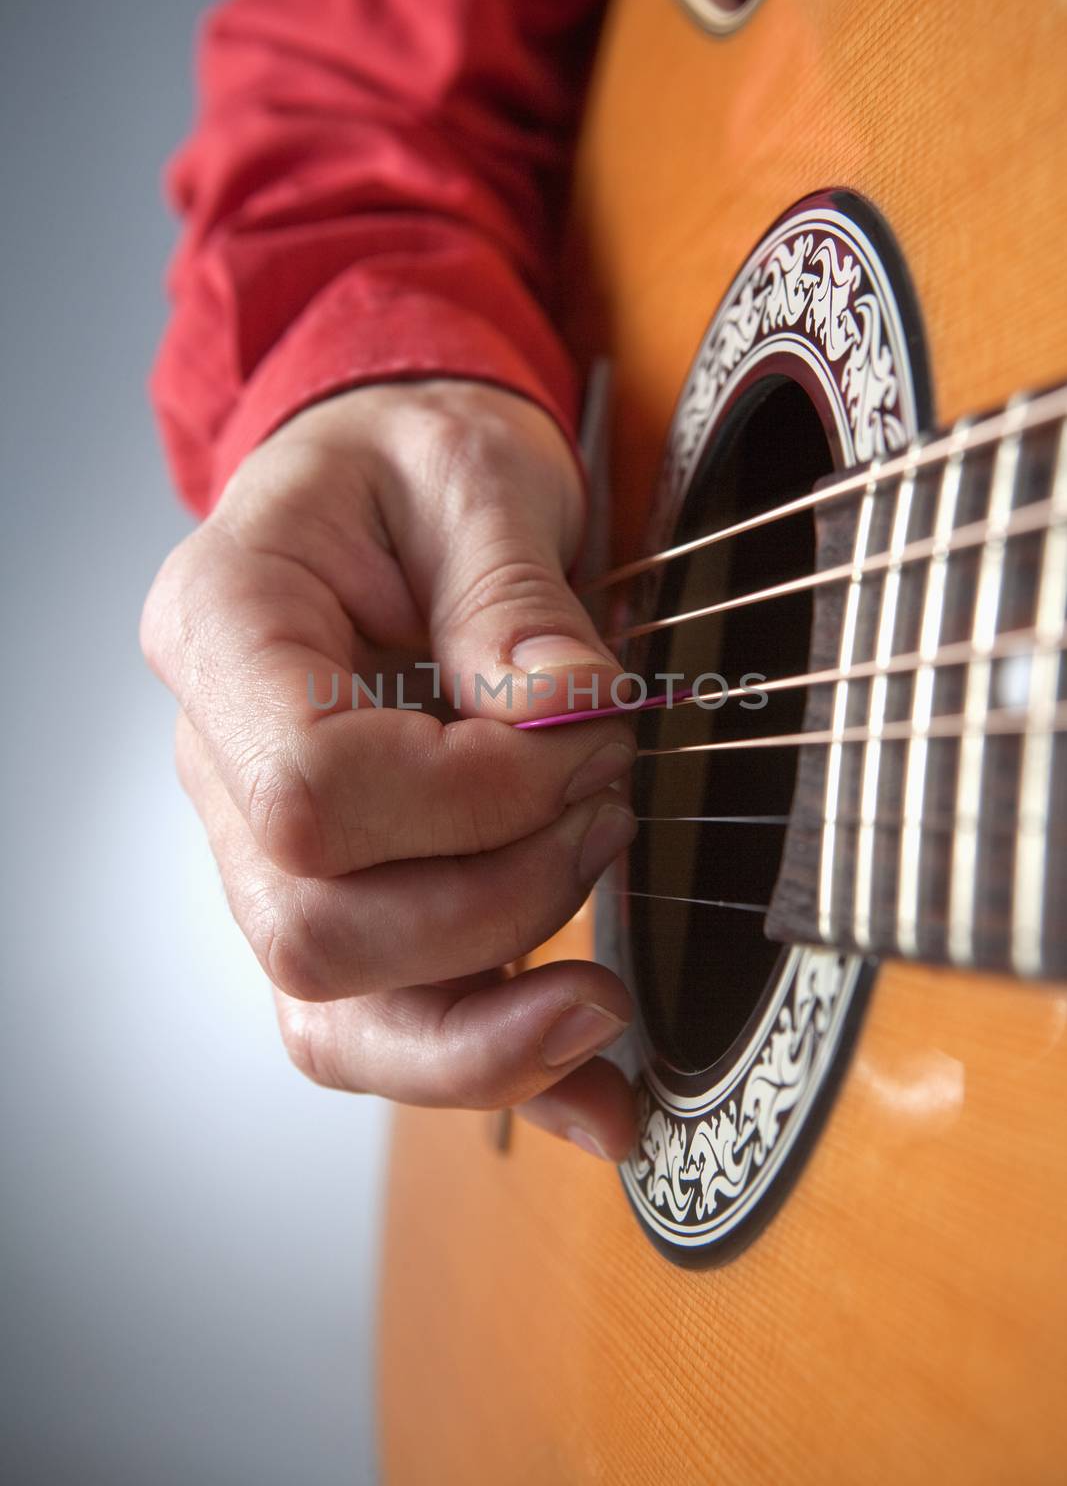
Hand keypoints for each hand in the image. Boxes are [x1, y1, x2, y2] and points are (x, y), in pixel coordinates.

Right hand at [141, 381, 637, 1159]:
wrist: (387, 485)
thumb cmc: (411, 461)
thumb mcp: (473, 474)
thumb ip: (513, 598)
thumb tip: (573, 721)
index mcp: (223, 632)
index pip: (306, 792)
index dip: (467, 799)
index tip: (583, 743)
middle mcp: (220, 759)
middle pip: (314, 932)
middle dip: (497, 902)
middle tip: (609, 806)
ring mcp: (265, 846)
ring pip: (334, 1017)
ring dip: (490, 1022)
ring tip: (607, 990)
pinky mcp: (339, 892)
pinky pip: (382, 1026)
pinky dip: (491, 1068)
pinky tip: (592, 1094)